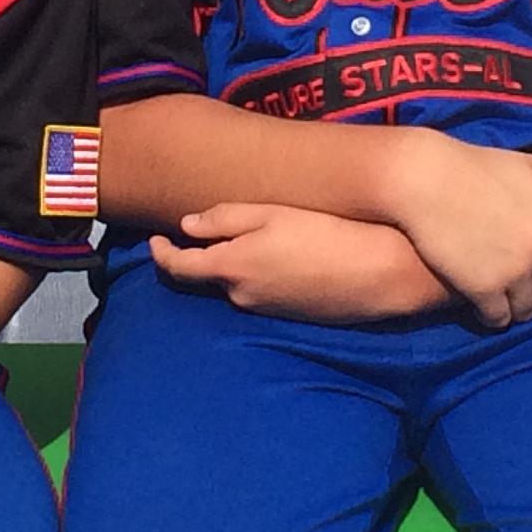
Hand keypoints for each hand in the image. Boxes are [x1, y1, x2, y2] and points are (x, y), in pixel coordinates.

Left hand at [152, 204, 449, 322]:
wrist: (378, 273)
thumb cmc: (325, 233)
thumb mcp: (271, 214)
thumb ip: (224, 219)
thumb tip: (185, 226)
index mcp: (231, 267)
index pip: (179, 268)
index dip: (161, 254)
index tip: (154, 240)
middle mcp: (241, 296)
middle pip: (208, 277)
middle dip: (204, 255)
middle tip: (211, 226)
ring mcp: (265, 311)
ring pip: (237, 284)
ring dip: (237, 264)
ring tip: (259, 236)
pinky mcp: (289, 317)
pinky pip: (261, 294)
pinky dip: (261, 276)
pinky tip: (285, 257)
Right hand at [382, 135, 531, 328]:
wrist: (425, 177)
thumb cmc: (476, 167)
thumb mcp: (528, 165)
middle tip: (518, 289)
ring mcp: (516, 271)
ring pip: (527, 311)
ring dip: (515, 308)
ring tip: (499, 296)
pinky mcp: (484, 287)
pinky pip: (499, 318)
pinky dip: (491, 315)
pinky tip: (480, 302)